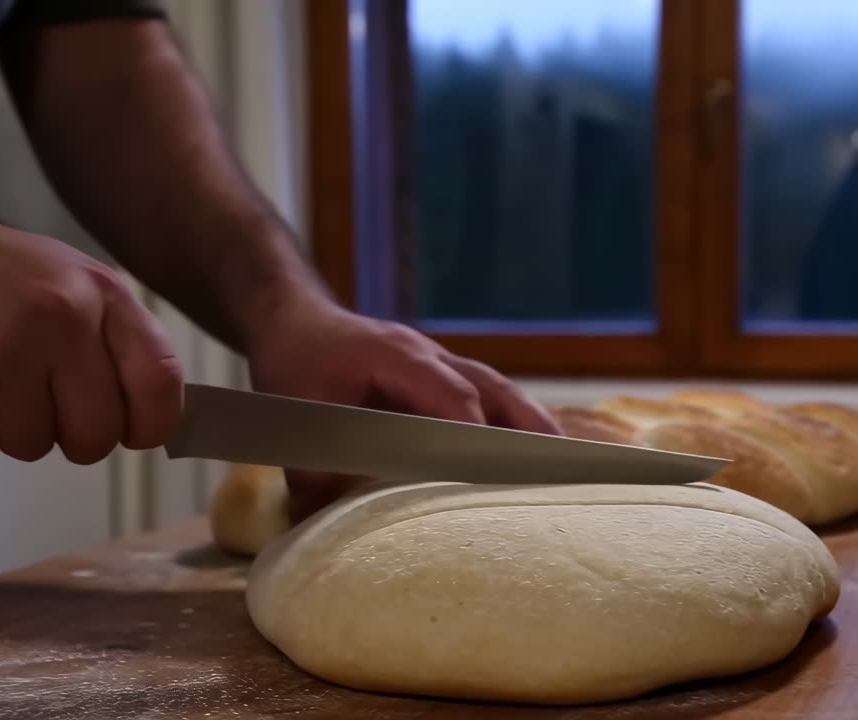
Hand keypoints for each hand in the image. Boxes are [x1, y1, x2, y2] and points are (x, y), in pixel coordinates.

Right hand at [0, 215, 183, 463]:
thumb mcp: (66, 279)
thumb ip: (112, 341)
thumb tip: (156, 417)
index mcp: (100, 293)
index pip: (160, 380)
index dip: (153, 423)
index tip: (136, 434)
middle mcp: (62, 319)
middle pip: (97, 435)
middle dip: (71, 436)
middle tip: (38, 403)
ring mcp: (6, 352)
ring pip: (34, 447)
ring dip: (8, 427)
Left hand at [244, 296, 561, 520]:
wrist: (296, 319)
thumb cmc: (297, 359)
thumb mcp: (293, 408)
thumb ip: (308, 463)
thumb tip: (320, 517)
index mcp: (396, 356)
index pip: (449, 392)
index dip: (474, 429)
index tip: (494, 466)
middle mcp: (429, 356)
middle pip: (491, 387)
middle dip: (526, 425)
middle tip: (561, 463)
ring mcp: (440, 363)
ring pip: (497, 389)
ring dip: (530, 423)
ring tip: (564, 463)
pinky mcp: (441, 377)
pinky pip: (487, 395)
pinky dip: (512, 421)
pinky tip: (532, 451)